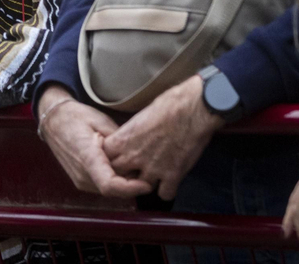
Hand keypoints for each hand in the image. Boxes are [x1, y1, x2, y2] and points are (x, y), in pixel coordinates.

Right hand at [36, 86, 150, 197]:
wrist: (53, 121)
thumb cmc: (76, 117)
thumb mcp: (101, 121)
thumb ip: (119, 141)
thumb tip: (138, 155)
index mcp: (87, 157)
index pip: (110, 184)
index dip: (131, 189)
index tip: (148, 184)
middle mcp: (82, 175)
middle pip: (113, 190)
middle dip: (133, 184)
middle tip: (146, 169)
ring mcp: (80, 180)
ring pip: (109, 190)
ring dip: (124, 183)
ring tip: (135, 166)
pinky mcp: (81, 181)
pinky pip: (102, 186)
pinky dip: (115, 181)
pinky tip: (121, 166)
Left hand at [101, 75, 221, 199]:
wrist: (193, 109)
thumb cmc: (169, 104)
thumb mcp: (141, 115)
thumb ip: (132, 133)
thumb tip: (132, 138)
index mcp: (123, 139)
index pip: (105, 157)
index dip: (111, 157)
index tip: (118, 156)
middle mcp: (134, 157)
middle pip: (118, 175)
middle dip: (125, 173)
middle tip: (135, 169)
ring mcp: (153, 169)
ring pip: (140, 188)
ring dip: (146, 183)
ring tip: (154, 175)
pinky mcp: (172, 176)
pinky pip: (164, 194)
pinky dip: (168, 189)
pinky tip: (171, 181)